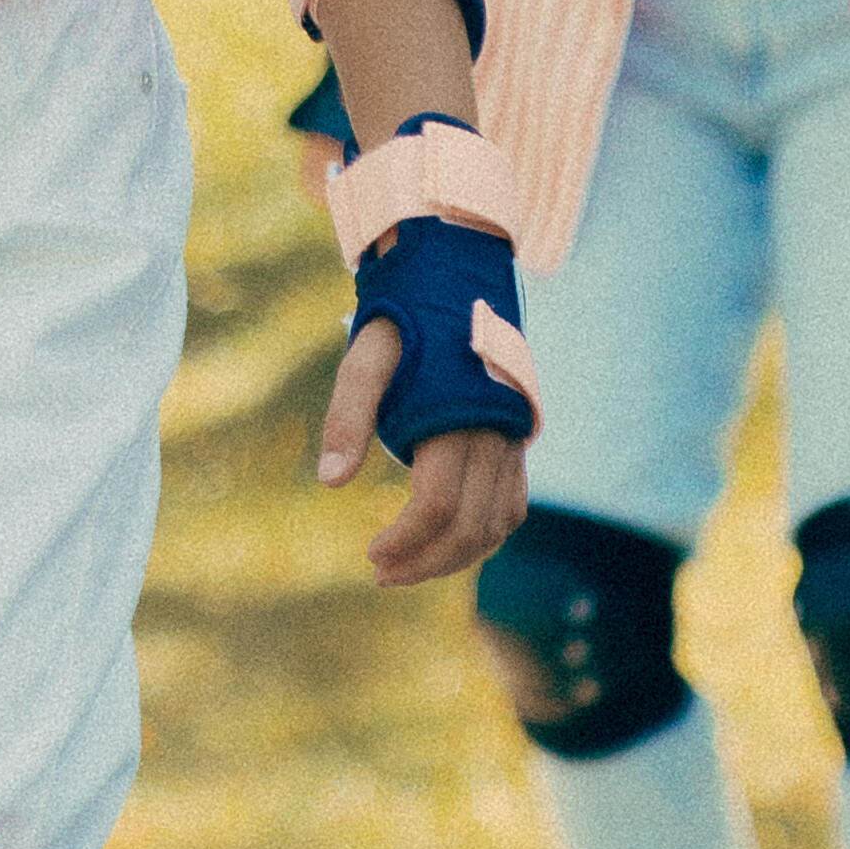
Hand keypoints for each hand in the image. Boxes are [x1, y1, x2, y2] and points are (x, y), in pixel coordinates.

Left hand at [313, 310, 527, 581]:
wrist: (458, 273)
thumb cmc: (404, 315)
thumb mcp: (365, 358)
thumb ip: (346, 416)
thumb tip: (330, 483)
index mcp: (457, 415)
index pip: (437, 505)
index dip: (405, 542)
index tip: (371, 557)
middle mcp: (495, 432)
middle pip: (471, 526)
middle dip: (428, 562)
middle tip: (383, 575)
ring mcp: (513, 436)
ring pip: (498, 522)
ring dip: (458, 557)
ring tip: (410, 568)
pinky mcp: (519, 436)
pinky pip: (513, 502)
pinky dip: (486, 532)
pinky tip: (449, 543)